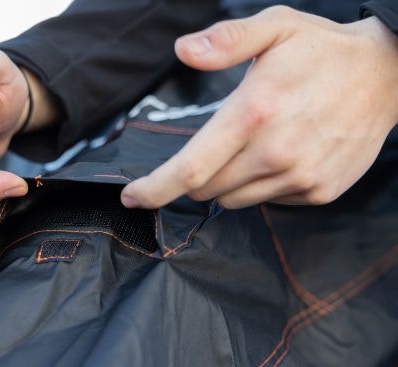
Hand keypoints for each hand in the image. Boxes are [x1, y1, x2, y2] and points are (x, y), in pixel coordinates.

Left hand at [121, 6, 397, 209]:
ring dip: (226, 181)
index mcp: (254, 113)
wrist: (387, 75)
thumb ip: (226, 41)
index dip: (154, 188)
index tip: (131, 197)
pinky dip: (259, 185)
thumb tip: (182, 50)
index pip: (190, 169)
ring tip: (253, 144)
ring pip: (234, 200)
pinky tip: (280, 154)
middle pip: (206, 189)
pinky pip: (267, 201)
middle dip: (194, 176)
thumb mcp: (275, 28)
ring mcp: (300, 177)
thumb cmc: (323, 50)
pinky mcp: (318, 191)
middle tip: (214, 145)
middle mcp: (275, 152)